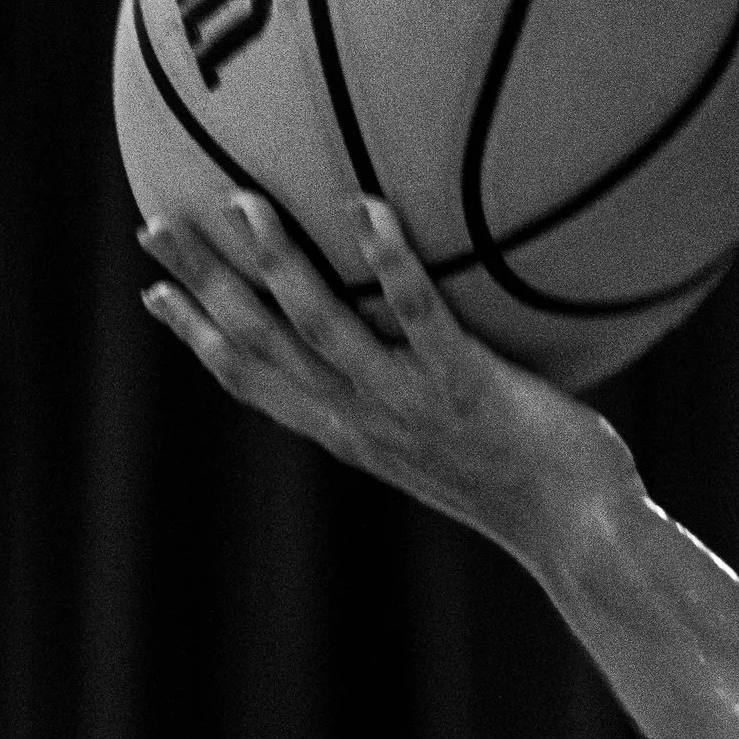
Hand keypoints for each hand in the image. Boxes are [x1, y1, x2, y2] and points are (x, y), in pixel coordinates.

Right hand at [137, 193, 636, 563]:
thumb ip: (413, 398)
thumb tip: (410, 345)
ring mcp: (412, 404)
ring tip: (240, 200)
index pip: (256, 383)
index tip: (156, 296)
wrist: (582, 538)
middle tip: (156, 225)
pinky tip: (364, 205)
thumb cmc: (530, 489)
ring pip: (319, 325)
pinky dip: (388, 261)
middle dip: (203, 286)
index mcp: (353, 434)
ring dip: (275, 262)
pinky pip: (418, 314)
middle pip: (260, 346)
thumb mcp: (447, 445)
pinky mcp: (468, 386)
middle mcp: (366, 420)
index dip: (199, 339)